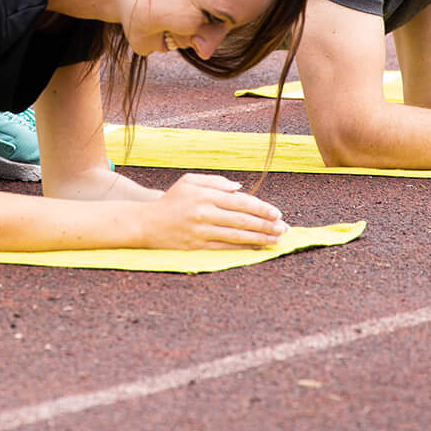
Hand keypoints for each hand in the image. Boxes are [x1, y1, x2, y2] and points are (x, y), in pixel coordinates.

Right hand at [144, 173, 286, 248]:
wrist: (146, 223)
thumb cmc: (171, 200)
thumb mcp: (190, 181)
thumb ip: (216, 182)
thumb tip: (241, 188)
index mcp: (205, 195)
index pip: (240, 202)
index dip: (261, 208)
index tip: (277, 213)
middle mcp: (204, 213)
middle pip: (242, 220)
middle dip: (266, 225)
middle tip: (283, 229)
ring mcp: (201, 231)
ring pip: (237, 236)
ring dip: (259, 238)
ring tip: (275, 240)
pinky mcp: (197, 246)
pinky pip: (225, 248)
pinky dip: (243, 248)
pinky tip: (256, 248)